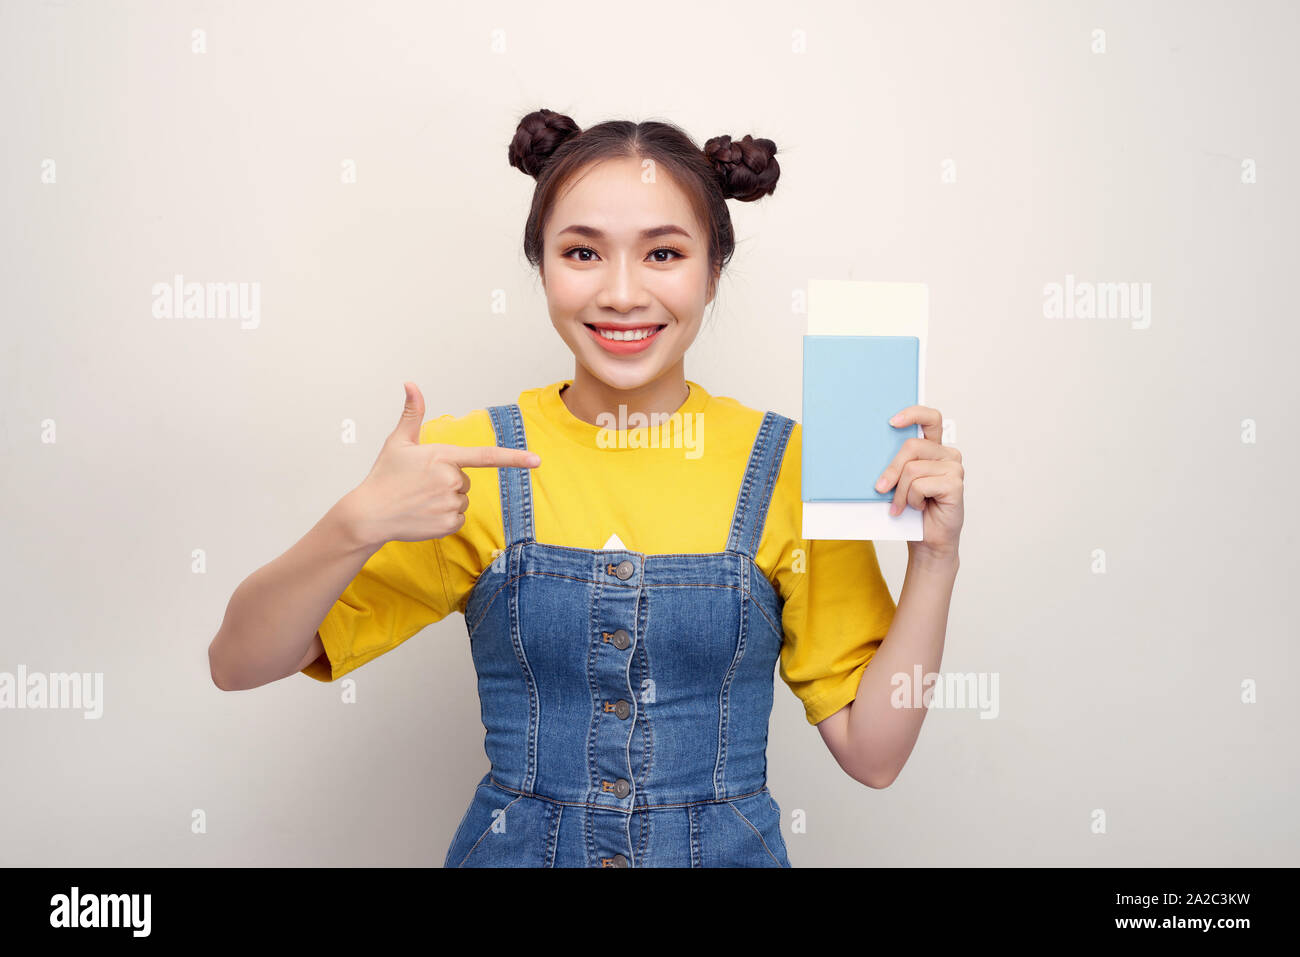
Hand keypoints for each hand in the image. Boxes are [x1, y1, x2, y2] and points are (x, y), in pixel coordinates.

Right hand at [348, 382, 540, 546]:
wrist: (368, 515)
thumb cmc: (384, 476)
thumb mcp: (398, 442)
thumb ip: (412, 413)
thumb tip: (411, 383)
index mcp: (443, 456)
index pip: (485, 455)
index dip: (514, 458)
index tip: (537, 460)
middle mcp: (451, 479)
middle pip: (465, 479)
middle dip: (447, 481)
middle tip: (420, 485)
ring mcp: (450, 503)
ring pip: (462, 499)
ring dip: (445, 500)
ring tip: (419, 500)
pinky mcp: (448, 524)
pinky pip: (457, 518)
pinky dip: (443, 518)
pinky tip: (423, 515)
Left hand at [874, 405, 963, 563]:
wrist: (927, 540)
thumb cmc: (913, 511)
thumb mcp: (900, 482)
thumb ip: (897, 463)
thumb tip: (871, 449)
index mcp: (934, 449)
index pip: (930, 418)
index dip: (913, 414)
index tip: (892, 422)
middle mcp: (947, 455)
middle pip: (911, 447)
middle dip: (891, 470)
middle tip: (881, 489)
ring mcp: (954, 468)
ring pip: (912, 469)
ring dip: (901, 492)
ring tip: (902, 505)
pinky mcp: (955, 484)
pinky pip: (920, 485)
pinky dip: (912, 500)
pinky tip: (919, 507)